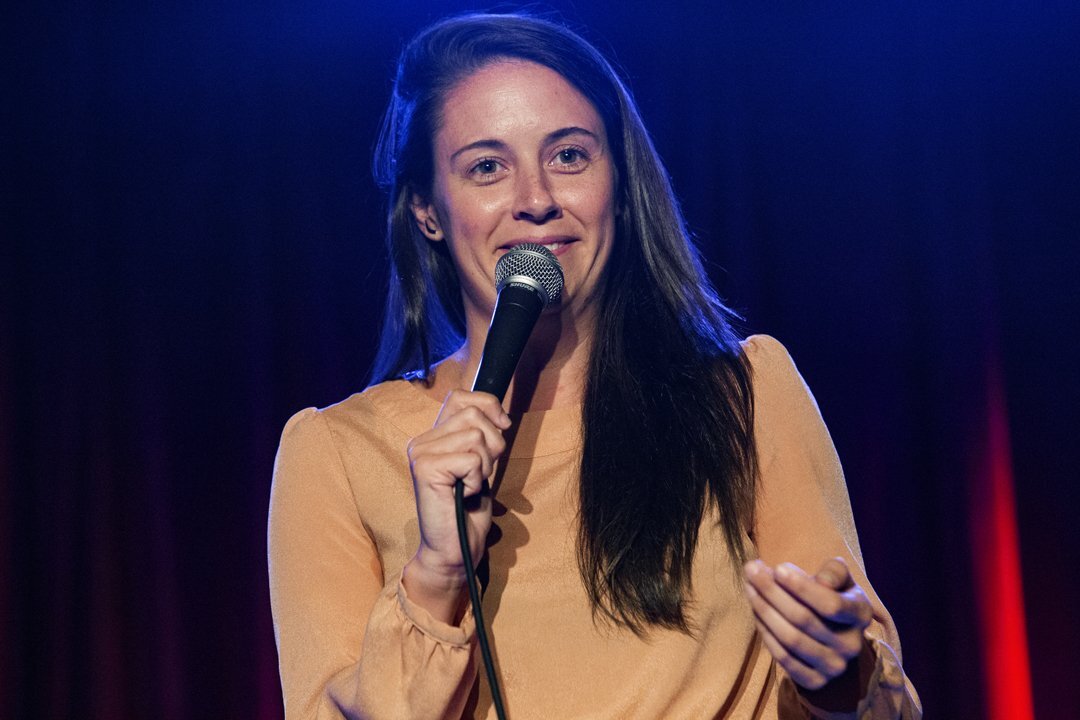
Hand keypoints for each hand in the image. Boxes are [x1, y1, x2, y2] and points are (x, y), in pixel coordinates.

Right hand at [403, 390, 509, 613]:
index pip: (461, 397)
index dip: (489, 406)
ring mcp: (421, 453)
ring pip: (476, 436)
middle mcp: (421, 441)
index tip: (502, 427)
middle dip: (492, 444)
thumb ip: (482, 436)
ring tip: (471, 485)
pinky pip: (471, 459)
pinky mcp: (426, 469)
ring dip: (485, 464)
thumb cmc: (467, 510)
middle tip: (480, 473)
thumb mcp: (480, 463)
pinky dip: (477, 479)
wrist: (454, 548)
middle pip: (474, 414)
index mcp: (433, 436)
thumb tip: (500, 413)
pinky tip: (465, 494)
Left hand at [743, 557, 872, 691]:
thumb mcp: (840, 578)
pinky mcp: (814, 680)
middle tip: (751, 571)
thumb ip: (834, 571)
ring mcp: (834, 666)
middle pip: (803, 619)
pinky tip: (756, 611)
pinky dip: (765, 632)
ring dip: (763, 610)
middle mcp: (851, 645)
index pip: (830, 604)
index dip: (801, 586)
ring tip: (749, 587)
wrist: (835, 634)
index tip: (776, 568)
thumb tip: (821, 581)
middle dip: (771, 592)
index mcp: (861, 614)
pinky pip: (783, 658)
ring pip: (790, 639)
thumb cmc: (833, 595)